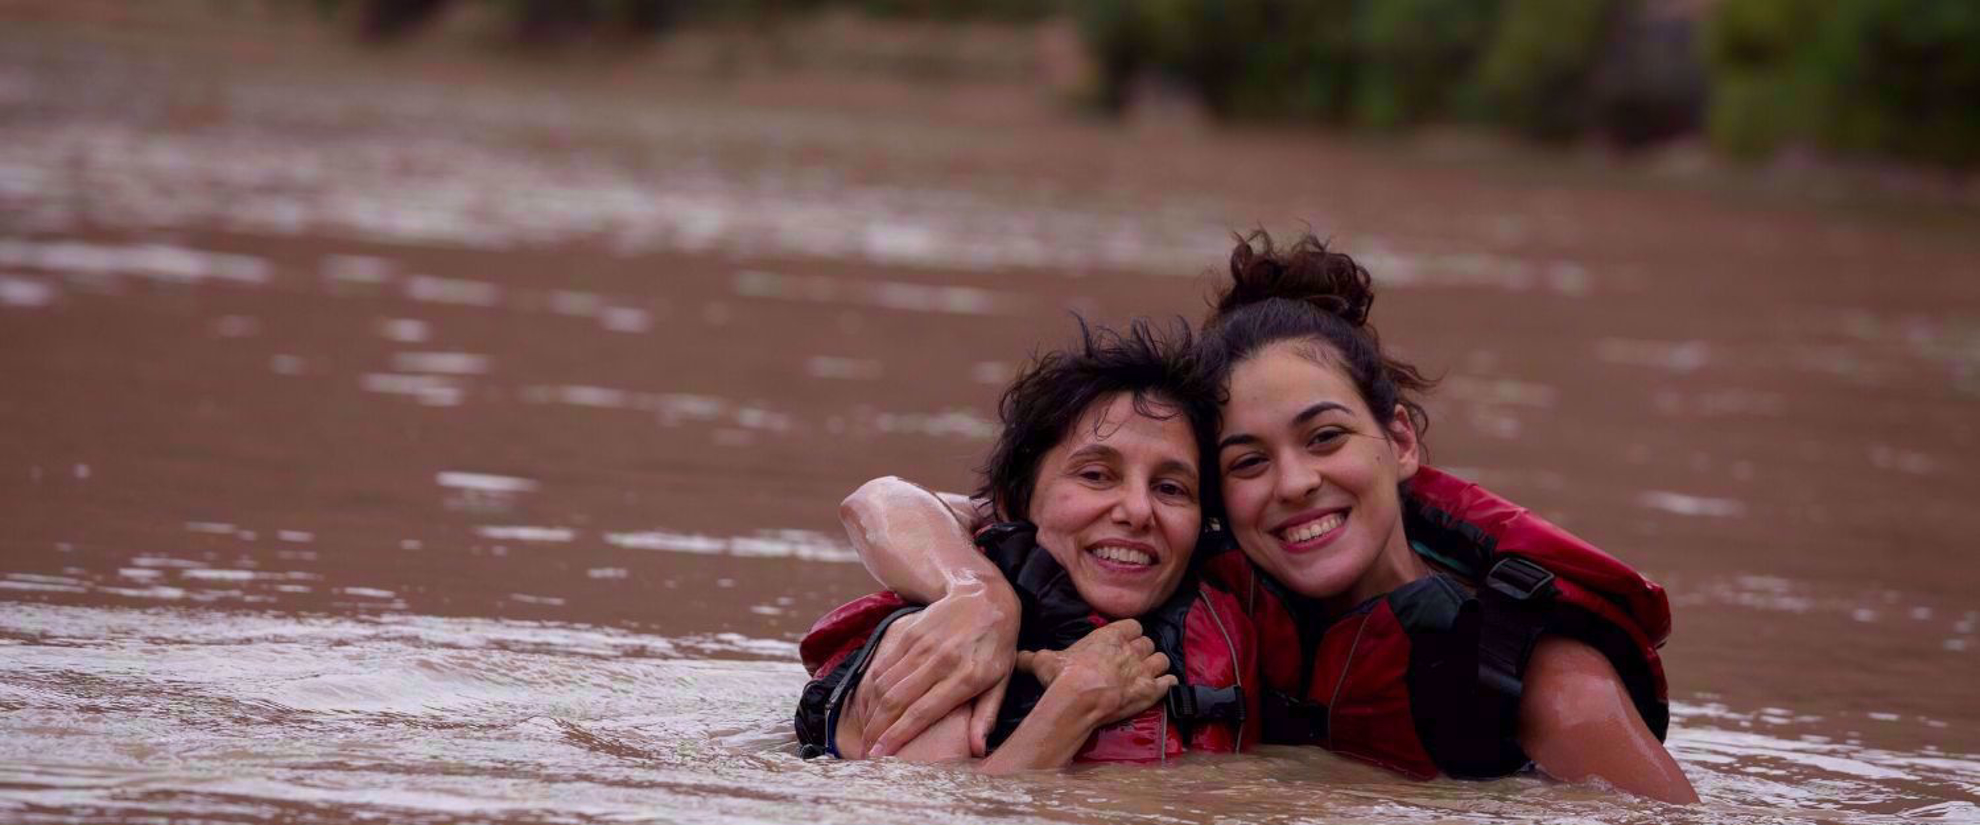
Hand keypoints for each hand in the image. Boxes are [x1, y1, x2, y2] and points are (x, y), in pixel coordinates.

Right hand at [857, 580, 1019, 757]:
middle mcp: (940, 661)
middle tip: (867, 751)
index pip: (923, 712)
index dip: (898, 735)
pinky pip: (884, 666)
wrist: (984, 596)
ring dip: (872, 712)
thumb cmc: (997, 645)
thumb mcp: (1002, 680)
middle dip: (878, 729)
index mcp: (965, 677)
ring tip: (867, 733)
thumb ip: (986, 716)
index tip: (880, 754)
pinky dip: (873, 689)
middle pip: (897, 700)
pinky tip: (870, 706)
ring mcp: (921, 646)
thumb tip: (976, 751)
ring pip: (886, 684)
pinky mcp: (908, 634)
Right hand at [1018, 619, 1173, 726]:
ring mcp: (1143, 669)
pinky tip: (1160, 687)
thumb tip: (1017, 657)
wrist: (1079, 699)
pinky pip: (1168, 681)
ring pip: (1161, 660)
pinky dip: (1166, 684)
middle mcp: (1131, 649)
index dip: (1130, 634)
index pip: (1133, 626)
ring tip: (1147, 674)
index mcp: (1110, 636)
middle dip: (1142, 652)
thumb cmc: (1063, 675)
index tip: (1123, 642)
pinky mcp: (1151, 690)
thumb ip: (1033, 658)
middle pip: (1148, 643)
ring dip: (1156, 666)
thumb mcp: (1044, 661)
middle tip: (1132, 662)